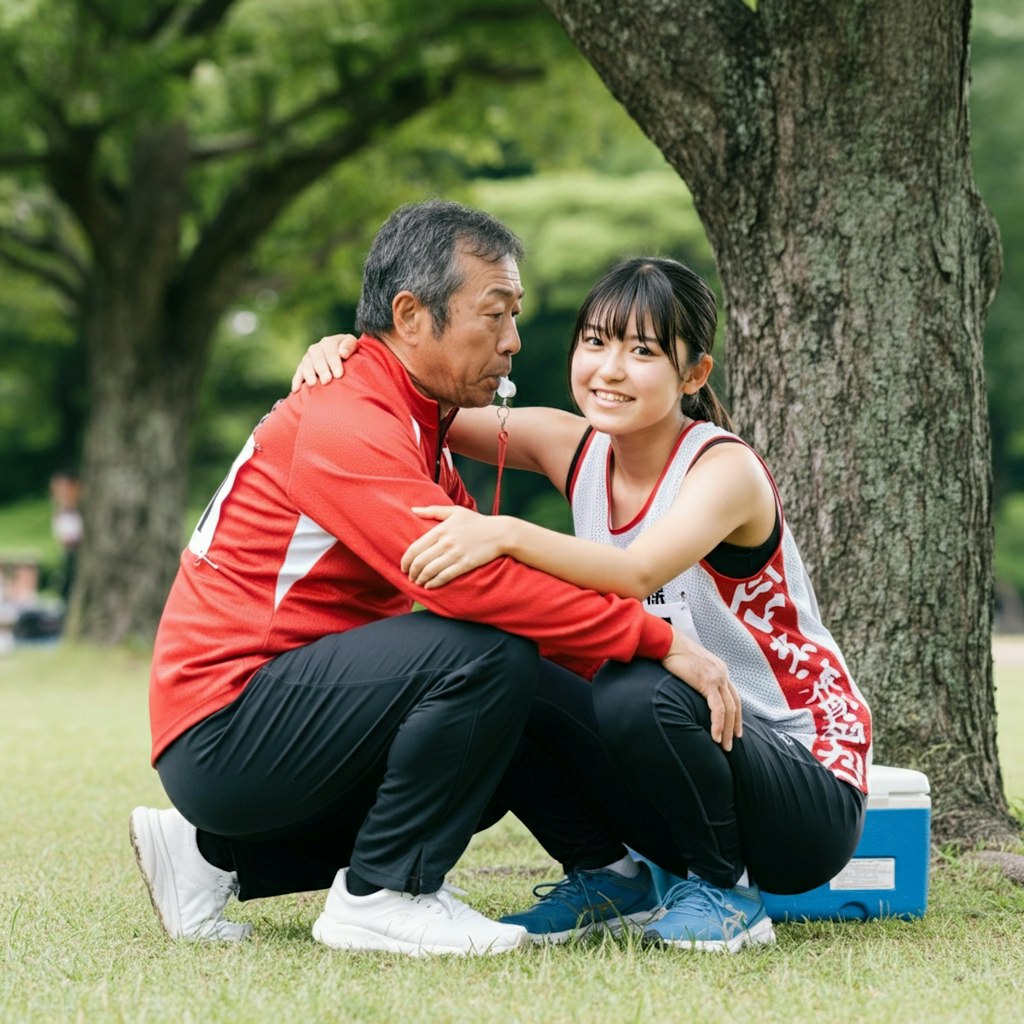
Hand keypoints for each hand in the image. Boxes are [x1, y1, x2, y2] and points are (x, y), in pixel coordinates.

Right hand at [290, 334, 358, 391]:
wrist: (342, 356)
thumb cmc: (350, 352)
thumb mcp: (353, 345)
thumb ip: (349, 346)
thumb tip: (343, 353)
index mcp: (329, 342)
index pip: (330, 350)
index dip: (333, 362)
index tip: (339, 374)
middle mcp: (316, 348)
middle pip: (316, 357)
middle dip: (321, 369)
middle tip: (327, 381)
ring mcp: (308, 358)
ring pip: (306, 364)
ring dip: (308, 374)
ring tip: (312, 384)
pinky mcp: (302, 368)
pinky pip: (298, 373)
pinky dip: (296, 381)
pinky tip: (296, 390)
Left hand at [401, 506, 509, 587]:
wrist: (500, 533)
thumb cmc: (477, 521)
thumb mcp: (455, 511)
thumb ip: (432, 511)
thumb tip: (412, 510)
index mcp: (440, 529)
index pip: (415, 548)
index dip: (406, 561)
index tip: (403, 567)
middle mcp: (446, 542)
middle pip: (420, 562)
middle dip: (411, 572)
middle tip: (409, 577)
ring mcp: (455, 554)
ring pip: (430, 571)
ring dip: (420, 579)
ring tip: (418, 583)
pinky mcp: (465, 564)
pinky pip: (444, 577)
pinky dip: (433, 583)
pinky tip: (429, 586)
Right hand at [660, 630, 742, 750]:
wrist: (667, 642)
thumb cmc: (672, 652)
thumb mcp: (690, 666)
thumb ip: (697, 678)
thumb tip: (692, 689)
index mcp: (719, 669)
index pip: (733, 696)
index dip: (735, 714)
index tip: (735, 730)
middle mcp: (722, 673)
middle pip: (735, 704)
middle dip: (734, 726)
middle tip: (731, 743)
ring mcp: (717, 677)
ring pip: (729, 709)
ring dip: (727, 730)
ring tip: (723, 746)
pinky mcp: (708, 683)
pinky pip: (718, 709)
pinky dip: (718, 724)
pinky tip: (715, 737)